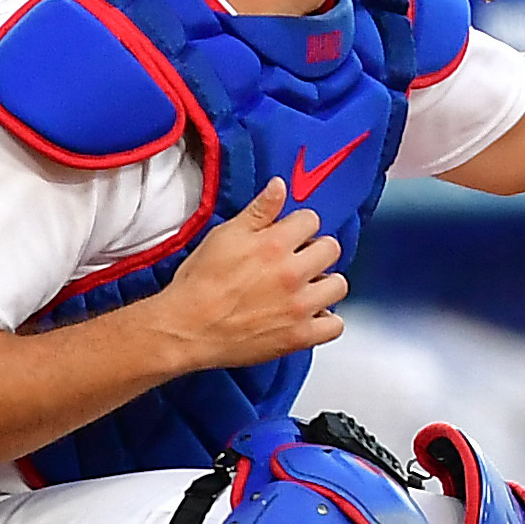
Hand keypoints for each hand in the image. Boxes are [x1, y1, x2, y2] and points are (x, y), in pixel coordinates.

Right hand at [155, 179, 344, 369]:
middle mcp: (292, 273)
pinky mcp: (298, 336)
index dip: (299, 225)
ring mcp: (299, 307)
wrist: (186, 328)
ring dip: (325, 284)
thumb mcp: (225, 235)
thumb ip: (259, 210)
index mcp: (274, 244)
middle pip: (331, 249)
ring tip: (306, 287)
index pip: (312, 219)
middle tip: (299, 260)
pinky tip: (310, 316)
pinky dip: (325, 321)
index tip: (290, 235)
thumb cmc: (200, 284)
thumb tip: (280, 186)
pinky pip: (334, 326)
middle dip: (316, 251)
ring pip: (338, 285)